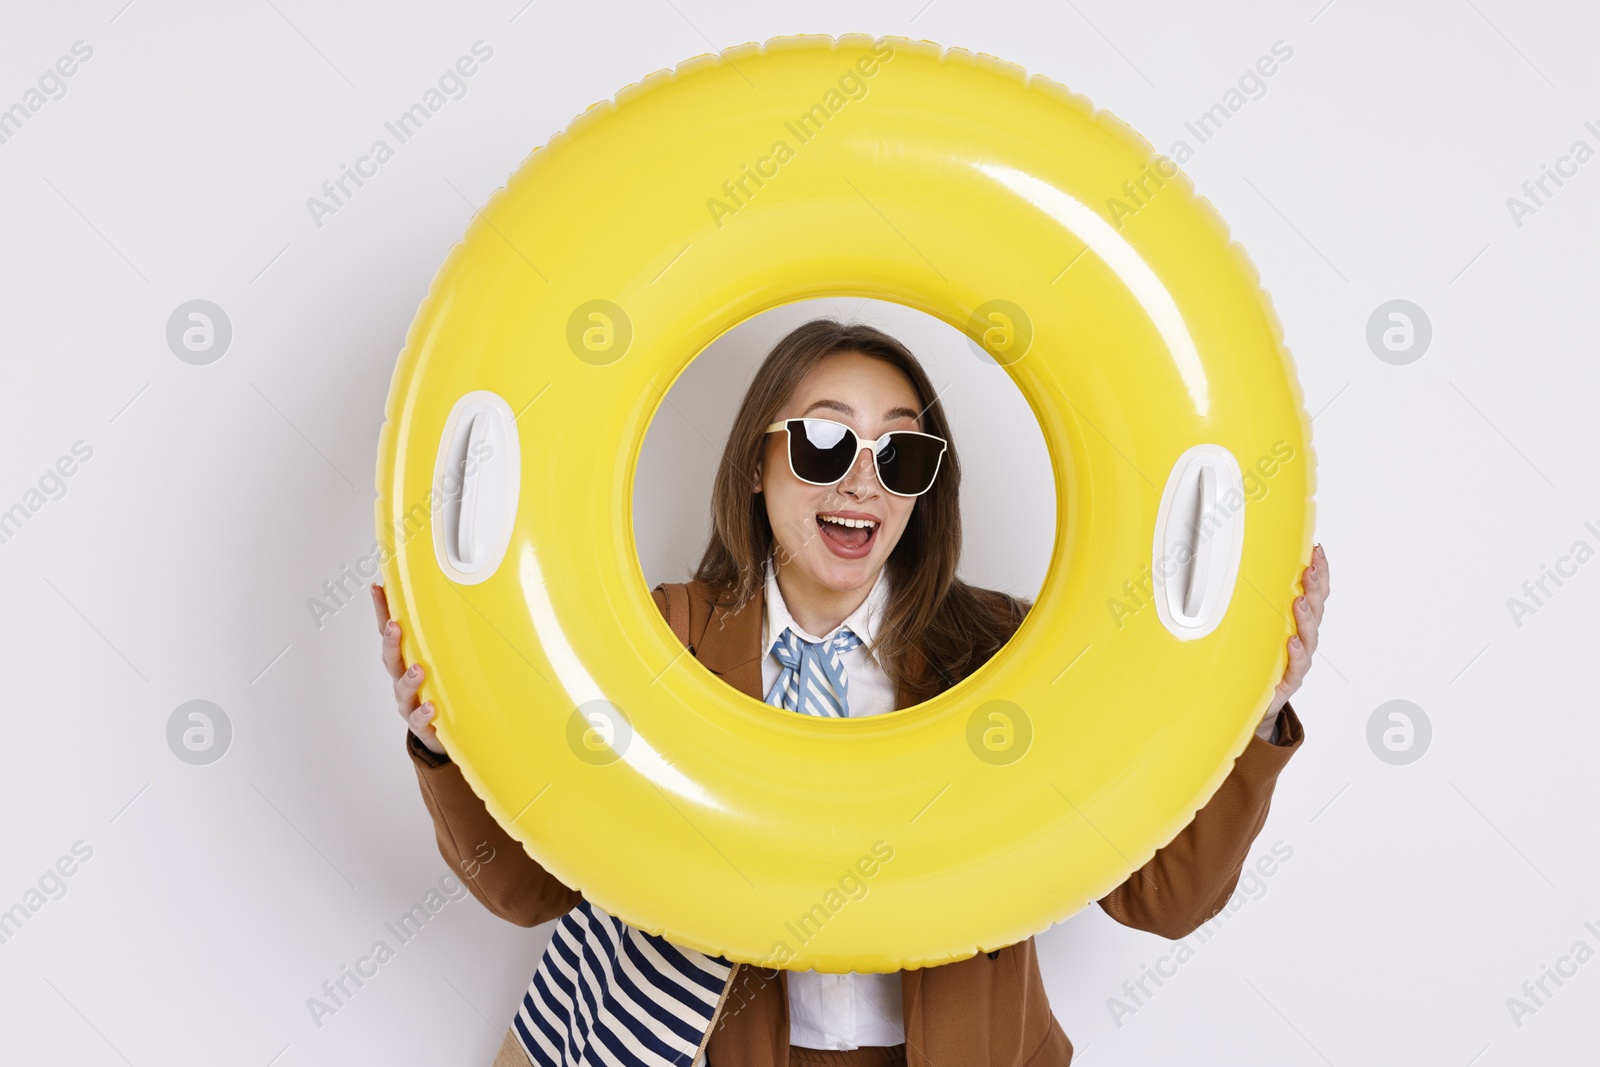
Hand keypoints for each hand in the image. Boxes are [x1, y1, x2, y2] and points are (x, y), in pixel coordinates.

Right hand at [371, 583, 445, 755]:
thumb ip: (445, 637)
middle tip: (394, 626)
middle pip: (391, 659)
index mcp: (405, 661)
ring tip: (418, 669)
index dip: (382, 611)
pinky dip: (423, 714)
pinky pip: (419, 720)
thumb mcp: (440, 661)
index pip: (390, 633)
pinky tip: (430, 707)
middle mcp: (403, 680)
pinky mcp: (422, 726)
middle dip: (391, 642)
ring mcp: (410, 703)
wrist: (440, 733)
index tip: (378, 589)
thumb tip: (464, 600)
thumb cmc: (439, 690)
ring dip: (409, 679)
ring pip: (403, 690)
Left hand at [1267, 544, 1328, 718]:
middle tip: (1311, 569)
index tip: (1318, 550)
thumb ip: (1259, 602)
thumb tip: (1241, 565)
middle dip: (1315, 588)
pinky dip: (1296, 654)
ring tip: (1301, 601)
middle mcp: (1303, 639)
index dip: (1320, 572)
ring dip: (1306, 617)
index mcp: (1299, 623)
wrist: (1255, 701)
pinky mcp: (1289, 681)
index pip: (1315, 593)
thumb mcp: (1260, 627)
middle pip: (1316, 610)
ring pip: (1309, 636)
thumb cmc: (1260, 658)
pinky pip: (1295, 667)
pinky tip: (1292, 641)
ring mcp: (1298, 660)